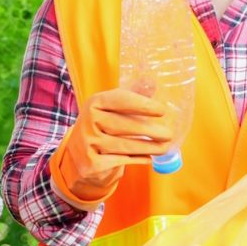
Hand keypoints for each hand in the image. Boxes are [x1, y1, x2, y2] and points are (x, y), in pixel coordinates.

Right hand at [49, 87, 176, 209]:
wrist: (77, 155)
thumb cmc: (101, 126)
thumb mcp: (111, 109)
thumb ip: (131, 96)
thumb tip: (151, 82)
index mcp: (94, 103)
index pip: (119, 100)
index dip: (142, 104)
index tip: (162, 110)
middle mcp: (88, 122)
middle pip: (123, 125)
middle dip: (148, 130)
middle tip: (168, 134)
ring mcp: (88, 143)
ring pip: (123, 145)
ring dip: (148, 147)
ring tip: (164, 147)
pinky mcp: (91, 163)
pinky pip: (119, 161)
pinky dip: (137, 160)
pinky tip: (149, 158)